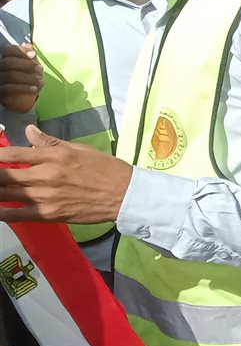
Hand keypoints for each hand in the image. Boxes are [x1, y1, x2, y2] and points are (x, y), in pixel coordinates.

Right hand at [0, 45, 42, 113]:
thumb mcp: (31, 66)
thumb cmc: (28, 78)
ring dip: (29, 78)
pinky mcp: (0, 92)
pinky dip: (24, 88)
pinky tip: (34, 89)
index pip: (8, 50)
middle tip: (40, 69)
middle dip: (27, 65)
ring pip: (11, 76)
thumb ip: (29, 56)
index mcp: (6, 59)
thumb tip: (28, 45)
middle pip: (9, 63)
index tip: (33, 54)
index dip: (20, 51)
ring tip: (40, 81)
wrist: (24, 98)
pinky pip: (9, 88)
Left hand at [0, 125, 132, 223]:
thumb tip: (29, 131)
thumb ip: (51, 142)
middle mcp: (45, 175)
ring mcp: (44, 196)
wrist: (123, 194)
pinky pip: (15, 215)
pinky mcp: (47, 214)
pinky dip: (2, 212)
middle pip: (3, 175)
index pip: (12, 154)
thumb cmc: (105, 169)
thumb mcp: (80, 149)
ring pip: (5, 194)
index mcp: (53, 156)